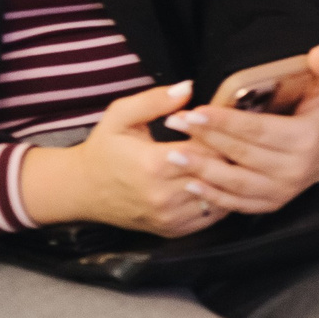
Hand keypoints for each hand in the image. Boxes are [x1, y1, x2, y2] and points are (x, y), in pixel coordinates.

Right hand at [18, 80, 225, 236]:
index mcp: (154, 165)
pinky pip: (211, 217)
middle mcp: (163, 196)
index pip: (207, 148)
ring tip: (233, 160)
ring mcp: (169, 217)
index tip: (225, 123)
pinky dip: (221, 199)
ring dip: (229, 178)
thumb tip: (188, 87)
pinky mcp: (172, 230)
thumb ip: (155, 100)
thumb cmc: (103, 149)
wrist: (81, 190)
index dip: (220, 134)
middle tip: (238, 140)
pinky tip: (221, 182)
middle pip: (217, 173)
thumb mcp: (120, 116)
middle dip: (230, 155)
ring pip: (219, 197)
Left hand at [163, 45, 318, 213]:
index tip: (195, 111)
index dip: (225, 121)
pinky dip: (214, 196)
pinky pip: (239, 203)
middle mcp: (293, 169)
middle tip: (176, 124)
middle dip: (205, 138)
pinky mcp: (271, 204)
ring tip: (173, 156)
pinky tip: (191, 184)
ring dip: (202, 169)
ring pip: (236, 182)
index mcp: (304, 139)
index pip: (258, 130)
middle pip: (241, 153)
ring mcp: (282, 190)